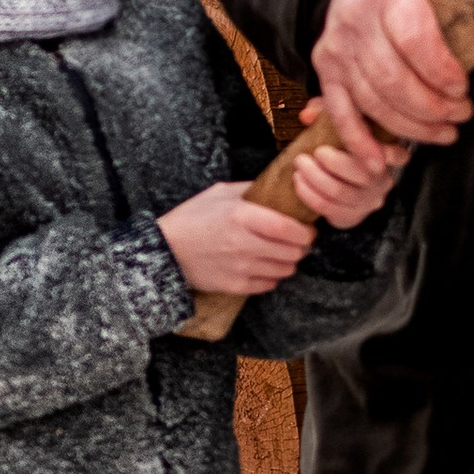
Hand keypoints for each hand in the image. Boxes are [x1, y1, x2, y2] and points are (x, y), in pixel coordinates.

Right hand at [158, 180, 313, 297]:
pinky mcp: (235, 285)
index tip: (307, 229)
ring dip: (288, 262)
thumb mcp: (220, 193)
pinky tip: (264, 266)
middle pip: (292, 251)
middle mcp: (244, 244)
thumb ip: (252, 189)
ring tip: (281, 253)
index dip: (305, 231)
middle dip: (300, 246)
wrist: (166, 250)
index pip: (288, 229)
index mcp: (241, 216)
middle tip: (297, 241)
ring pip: (285, 270)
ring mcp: (240, 268)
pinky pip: (269, 284)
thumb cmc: (193, 217)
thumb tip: (280, 187)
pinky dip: (272, 276)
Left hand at [292, 101, 406, 228]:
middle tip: (311, 154)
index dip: (382, 152)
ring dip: (316, 180)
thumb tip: (307, 116)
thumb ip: (323, 110)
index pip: (397, 155)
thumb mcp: (334, 117)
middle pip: (363, 175)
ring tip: (300, 166)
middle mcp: (383, 179)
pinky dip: (311, 196)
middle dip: (333, 164)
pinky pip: (331, 210)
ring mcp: (369, 200)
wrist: (327, 171)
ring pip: (342, 193)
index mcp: (387, 154)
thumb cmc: (336, 140)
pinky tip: (299, 183)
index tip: (359, 146)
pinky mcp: (353, 216)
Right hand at [311, 0, 473, 180]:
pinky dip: (361, 142)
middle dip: (432, 107)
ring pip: (372, 101)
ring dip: (411, 128)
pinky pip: (341, 113)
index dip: (442, 72)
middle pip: (393, 79)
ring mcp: (337, 47)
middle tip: (460, 115)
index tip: (463, 88)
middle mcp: (356, 18)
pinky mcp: (325, 69)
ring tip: (442, 132)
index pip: (415, 39)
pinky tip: (381, 161)